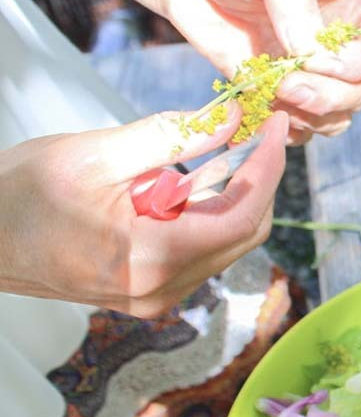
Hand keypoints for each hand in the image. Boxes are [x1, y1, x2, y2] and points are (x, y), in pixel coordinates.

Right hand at [0, 108, 287, 316]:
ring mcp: (155, 297)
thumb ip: (173, 137)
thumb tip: (232, 119)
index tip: (278, 126)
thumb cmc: (19, 193)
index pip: (243, 216)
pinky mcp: (146, 292)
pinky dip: (206, 212)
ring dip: (232, 194)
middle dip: (258, 180)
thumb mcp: (98, 153)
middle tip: (258, 130)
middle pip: (243, 234)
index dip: (269, 168)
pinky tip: (197, 176)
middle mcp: (162, 290)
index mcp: (152, 259)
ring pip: (223, 243)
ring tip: (228, 144)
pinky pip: (197, 250)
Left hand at [149, 0, 360, 143]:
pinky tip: (260, 105)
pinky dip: (282, 128)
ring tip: (270, 89)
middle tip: (286, 83)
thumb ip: (293, 3)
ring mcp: (314, 73)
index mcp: (358, 7)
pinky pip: (301, 129)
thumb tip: (312, 52)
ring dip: (305, 115)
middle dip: (326, 96)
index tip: (315, 59)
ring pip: (336, 118)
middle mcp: (344, 45)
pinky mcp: (283, 93)